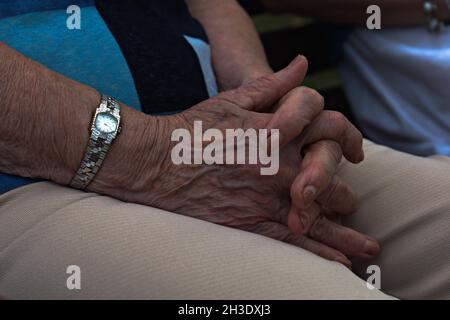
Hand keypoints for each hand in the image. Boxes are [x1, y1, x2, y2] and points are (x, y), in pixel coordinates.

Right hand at [90, 56, 376, 266]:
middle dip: (343, 184)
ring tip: (368, 246)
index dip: (335, 123)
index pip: (325, 118)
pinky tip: (339, 263)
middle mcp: (277, 165)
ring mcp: (266, 197)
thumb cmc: (193, 129)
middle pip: (332, 172)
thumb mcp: (231, 99)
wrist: (155, 165)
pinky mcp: (251, 223)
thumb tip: (301, 64)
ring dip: (346, 231)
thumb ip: (272, 84)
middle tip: (350, 200)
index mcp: (274, 129)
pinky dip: (320, 252)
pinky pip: (293, 241)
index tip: (338, 135)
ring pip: (320, 215)